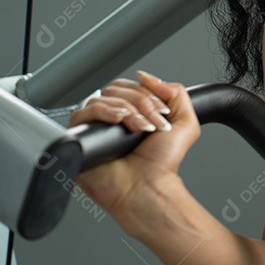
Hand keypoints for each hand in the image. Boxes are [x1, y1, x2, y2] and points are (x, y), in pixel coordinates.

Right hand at [67, 70, 200, 218]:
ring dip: (128, 109)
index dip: (148, 93)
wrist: (148, 187)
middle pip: (117, 89)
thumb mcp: (184, 122)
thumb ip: (176, 93)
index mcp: (132, 113)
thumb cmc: (162, 163)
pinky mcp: (80, 139)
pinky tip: (119, 120)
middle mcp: (112, 119)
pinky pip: (83, 114)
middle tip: (153, 123)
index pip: (131, 86)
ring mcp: (95, 128)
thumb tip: (148, 78)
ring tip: (140, 128)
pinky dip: (104, 111)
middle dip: (141, 102)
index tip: (162, 112)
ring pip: (102, 98)